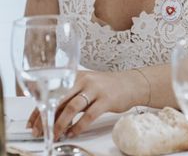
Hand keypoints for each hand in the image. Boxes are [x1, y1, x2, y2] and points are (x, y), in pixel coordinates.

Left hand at [27, 69, 145, 139]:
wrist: (132, 84)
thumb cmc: (107, 87)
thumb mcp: (87, 87)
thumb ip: (70, 96)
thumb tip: (50, 114)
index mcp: (76, 76)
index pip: (51, 93)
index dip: (38, 109)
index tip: (32, 123)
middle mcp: (84, 80)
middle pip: (58, 99)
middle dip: (46, 118)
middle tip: (39, 131)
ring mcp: (96, 89)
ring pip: (72, 108)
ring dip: (60, 124)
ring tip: (55, 134)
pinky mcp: (106, 100)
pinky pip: (88, 116)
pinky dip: (78, 127)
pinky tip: (73, 133)